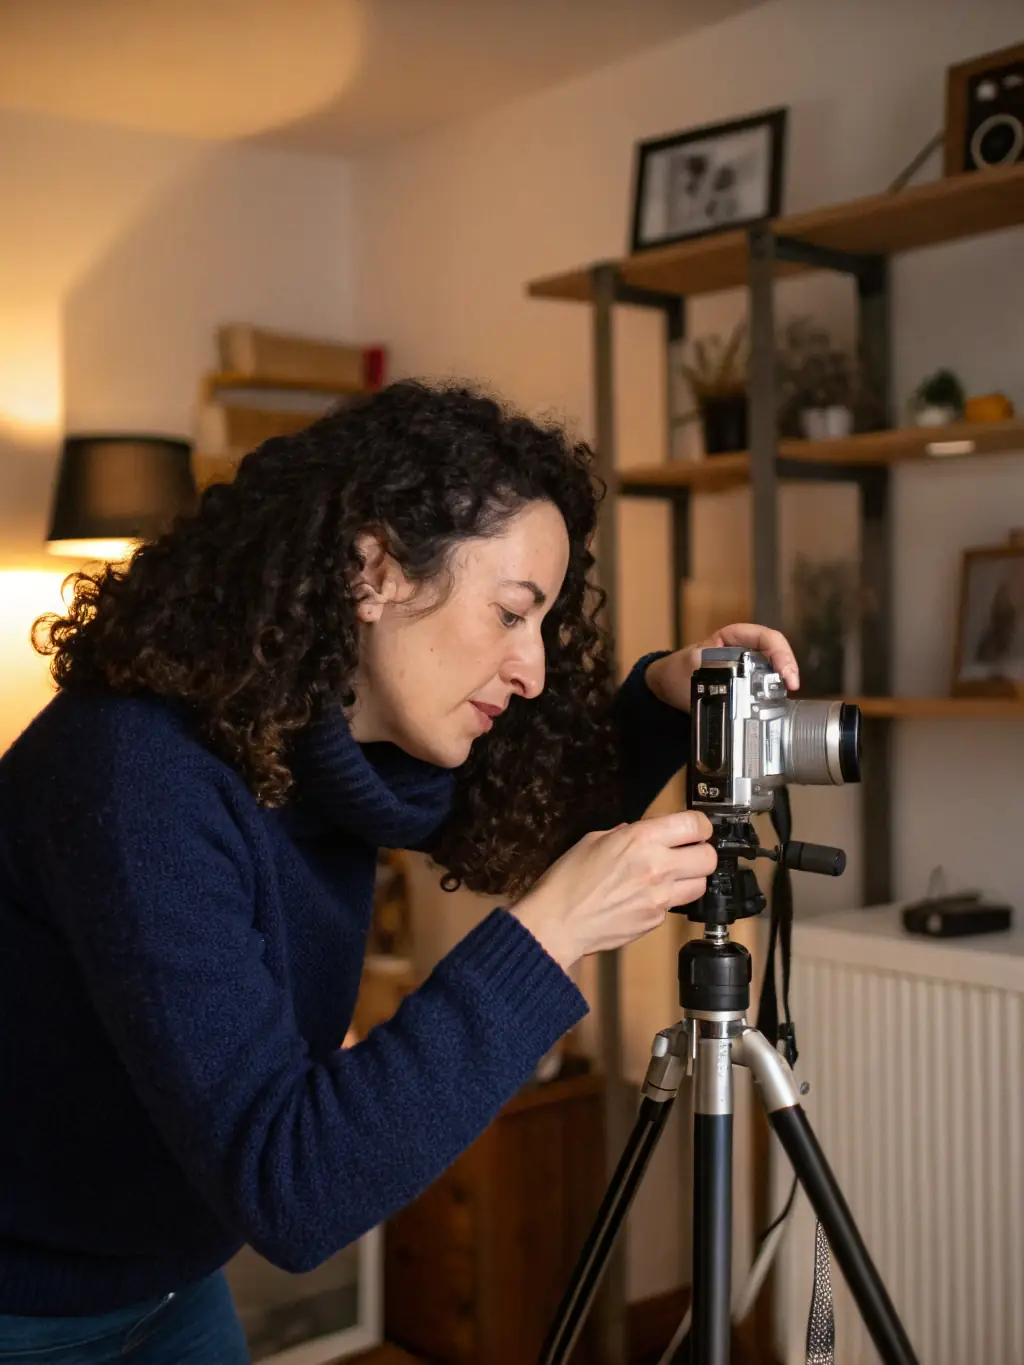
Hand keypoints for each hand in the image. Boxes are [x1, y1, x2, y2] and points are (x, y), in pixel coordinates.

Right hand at [513, 811, 716, 971]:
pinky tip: (647, 897)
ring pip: (701, 885)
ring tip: (672, 877)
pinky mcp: (656, 920)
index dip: (701, 826)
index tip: (696, 829)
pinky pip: (676, 906)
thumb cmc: (568, 880)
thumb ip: (625, 833)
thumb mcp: (594, 840)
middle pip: (709, 857)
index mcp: (641, 839)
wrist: (558, 922)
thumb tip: (640, 832)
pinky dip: (668, 901)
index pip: (695, 825)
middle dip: (702, 853)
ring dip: (691, 879)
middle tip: (689, 853)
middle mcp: (657, 866)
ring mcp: (660, 897)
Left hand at [644, 623, 799, 711]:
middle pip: (775, 652)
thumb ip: (706, 667)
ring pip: (772, 669)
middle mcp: (742, 649)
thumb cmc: (676, 670)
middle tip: (792, 686)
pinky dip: (771, 693)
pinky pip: (763, 685)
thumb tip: (725, 676)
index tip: (785, 672)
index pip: (764, 637)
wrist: (666, 686)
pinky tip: (774, 704)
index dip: (779, 652)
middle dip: (786, 667)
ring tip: (787, 695)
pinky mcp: (743, 684)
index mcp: (731, 638)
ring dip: (781, 681)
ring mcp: (745, 667)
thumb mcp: (688, 666)